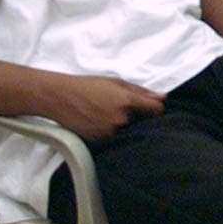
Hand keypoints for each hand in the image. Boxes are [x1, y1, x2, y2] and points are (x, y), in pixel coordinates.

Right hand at [46, 74, 166, 138]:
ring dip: (122, 125)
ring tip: (105, 114)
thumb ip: (141, 91)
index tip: (149, 108)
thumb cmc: (87, 86)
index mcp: (127, 101)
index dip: (155, 109)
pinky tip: (98, 122)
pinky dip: (110, 132)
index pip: (156, 111)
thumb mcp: (115, 82)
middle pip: (142, 122)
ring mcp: (110, 132)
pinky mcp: (100, 141)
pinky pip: (114, 138)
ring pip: (127, 131)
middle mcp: (121, 119)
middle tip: (118, 108)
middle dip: (136, 117)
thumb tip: (163, 98)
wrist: (59, 97)